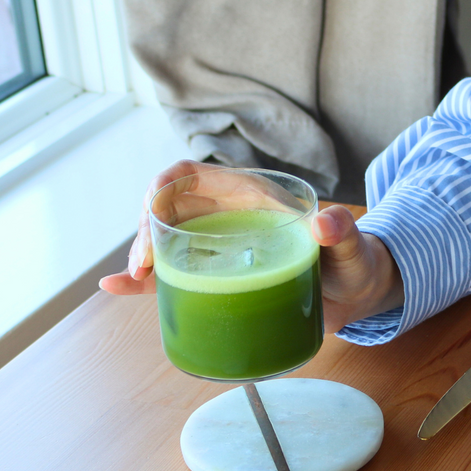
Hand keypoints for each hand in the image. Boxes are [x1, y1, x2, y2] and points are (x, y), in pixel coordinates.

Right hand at [98, 161, 403, 332]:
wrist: (355, 294)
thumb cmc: (352, 261)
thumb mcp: (350, 246)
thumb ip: (343, 232)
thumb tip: (325, 222)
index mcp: (249, 197)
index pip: (193, 176)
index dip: (165, 184)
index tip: (152, 207)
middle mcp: (226, 218)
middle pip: (168, 210)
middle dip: (145, 228)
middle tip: (145, 264)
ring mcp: (218, 250)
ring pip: (164, 243)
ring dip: (142, 254)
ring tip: (135, 276)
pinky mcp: (217, 280)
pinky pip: (173, 277)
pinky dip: (143, 282)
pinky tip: (115, 287)